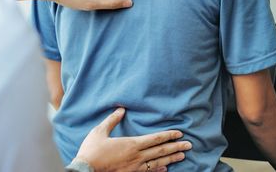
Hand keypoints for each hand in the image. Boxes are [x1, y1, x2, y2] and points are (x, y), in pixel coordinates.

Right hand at [73, 108, 191, 171]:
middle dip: (176, 147)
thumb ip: (112, 120)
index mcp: (131, 144)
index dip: (168, 135)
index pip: (155, 139)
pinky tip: (165, 169)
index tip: (179, 133)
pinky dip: (159, 170)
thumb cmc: (92, 150)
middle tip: (189, 144)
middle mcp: (137, 157)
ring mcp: (135, 168)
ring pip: (158, 162)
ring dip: (171, 158)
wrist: (86, 170)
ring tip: (183, 155)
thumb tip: (121, 109)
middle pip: (160, 151)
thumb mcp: (100, 131)